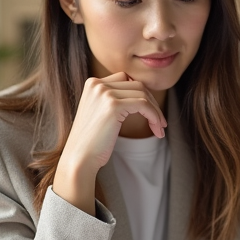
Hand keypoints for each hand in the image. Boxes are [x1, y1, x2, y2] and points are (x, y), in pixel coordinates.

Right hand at [53, 73, 166, 213]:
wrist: (79, 159)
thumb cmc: (92, 142)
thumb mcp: (101, 113)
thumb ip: (114, 100)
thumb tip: (142, 97)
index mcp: (92, 83)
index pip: (126, 80)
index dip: (142, 96)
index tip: (151, 113)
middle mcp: (97, 84)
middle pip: (137, 85)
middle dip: (152, 103)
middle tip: (160, 123)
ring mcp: (104, 93)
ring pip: (143, 94)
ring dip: (156, 111)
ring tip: (160, 128)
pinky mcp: (113, 105)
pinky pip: (144, 104)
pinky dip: (154, 116)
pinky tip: (157, 129)